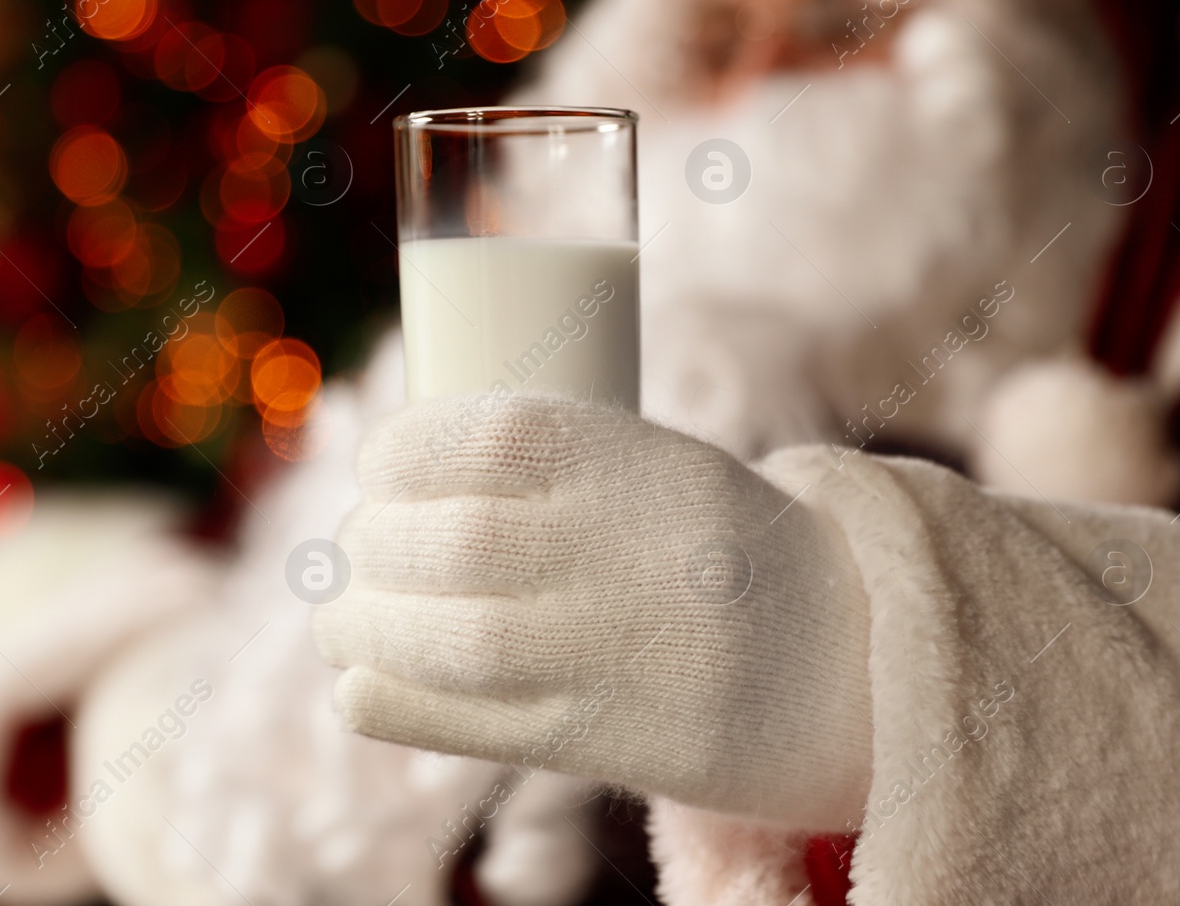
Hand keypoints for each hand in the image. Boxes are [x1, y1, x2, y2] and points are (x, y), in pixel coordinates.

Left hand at [313, 394, 872, 826]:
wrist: (841, 655)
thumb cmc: (717, 543)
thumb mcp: (655, 465)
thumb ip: (548, 464)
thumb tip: (395, 469)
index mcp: (640, 467)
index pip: (489, 439)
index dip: (404, 451)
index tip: (377, 465)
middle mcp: (627, 558)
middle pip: (455, 545)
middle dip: (373, 544)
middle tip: (352, 547)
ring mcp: (618, 655)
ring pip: (452, 641)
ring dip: (365, 626)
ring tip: (339, 617)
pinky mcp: (608, 740)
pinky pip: (477, 727)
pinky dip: (394, 703)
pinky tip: (358, 684)